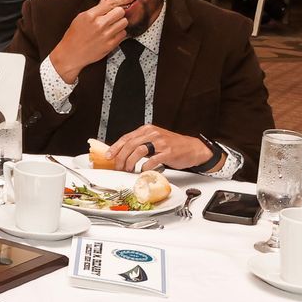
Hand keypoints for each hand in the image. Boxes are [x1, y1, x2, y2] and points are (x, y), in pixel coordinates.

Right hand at [48, 0, 131, 83]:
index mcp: (90, 15)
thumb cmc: (74, 35)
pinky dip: (120, 33)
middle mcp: (99, 24)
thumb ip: (96, 7)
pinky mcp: (110, 45)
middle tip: (114, 15)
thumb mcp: (81, 17)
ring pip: (124, 22)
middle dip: (119, 12)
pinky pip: (123, 34)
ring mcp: (105, 35)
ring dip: (120, 22)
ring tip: (112, 25)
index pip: (111, 3)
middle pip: (120, 12)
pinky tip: (112, 34)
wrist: (71, 54)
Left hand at [96, 125, 213, 172]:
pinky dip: (145, 167)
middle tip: (118, 167)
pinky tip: (143, 171)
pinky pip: (152, 160)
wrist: (193, 148)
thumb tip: (124, 153)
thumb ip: (141, 143)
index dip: (115, 147)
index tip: (109, 156)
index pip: (126, 137)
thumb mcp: (155, 140)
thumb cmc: (173, 145)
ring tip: (128, 170)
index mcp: (147, 130)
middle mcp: (153, 134)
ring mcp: (161, 143)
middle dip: (121, 157)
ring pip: (139, 151)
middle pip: (130, 144)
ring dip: (130, 162)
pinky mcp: (168, 152)